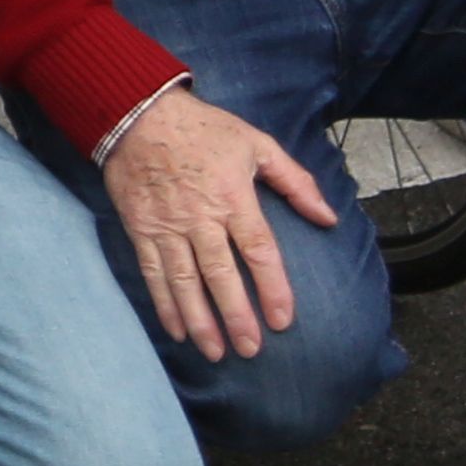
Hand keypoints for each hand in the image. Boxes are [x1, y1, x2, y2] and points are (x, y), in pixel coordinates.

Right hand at [95, 87, 337, 357]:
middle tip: (250, 349)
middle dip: (236, 316)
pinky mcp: (141, 229)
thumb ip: (295, 181)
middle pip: (221, 275)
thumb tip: (328, 216)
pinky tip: (176, 330)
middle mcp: (200, 217)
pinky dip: (164, 304)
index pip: (258, 251)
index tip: (282, 320)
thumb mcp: (256, 144)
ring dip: (200, 320)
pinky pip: (153, 273)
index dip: (272, 288)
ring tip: (215, 351)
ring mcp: (167, 226)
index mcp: (233, 197)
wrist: (137, 113)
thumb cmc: (203, 129)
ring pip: (185, 282)